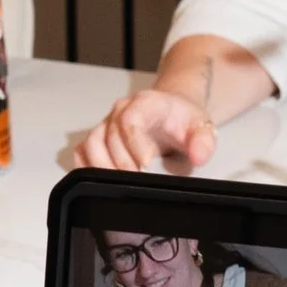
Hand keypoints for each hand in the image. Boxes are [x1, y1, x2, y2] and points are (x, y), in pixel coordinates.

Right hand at [78, 87, 214, 173]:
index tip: (145, 163)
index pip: (129, 119)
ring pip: (90, 144)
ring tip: (118, 183)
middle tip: (135, 179)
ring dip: (101, 167)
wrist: (173, 113)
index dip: (133, 142)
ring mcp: (107, 124)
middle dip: (120, 162)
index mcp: (144, 103)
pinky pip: (82, 151)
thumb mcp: (201, 127)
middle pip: (107, 135)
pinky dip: (86, 167)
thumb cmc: (182, 120)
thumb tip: (199, 156)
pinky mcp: (98, 138)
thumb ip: (203, 141)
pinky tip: (100, 181)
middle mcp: (120, 111)